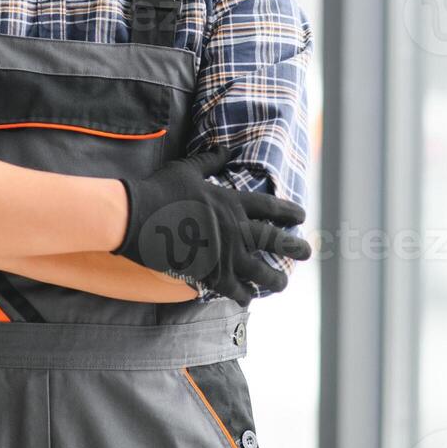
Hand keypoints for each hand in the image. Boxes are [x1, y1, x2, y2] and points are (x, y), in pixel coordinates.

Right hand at [112, 146, 310, 305]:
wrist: (136, 215)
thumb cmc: (159, 190)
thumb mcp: (187, 170)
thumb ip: (209, 161)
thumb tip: (224, 148)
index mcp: (231, 202)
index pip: (268, 207)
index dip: (287, 212)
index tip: (302, 216)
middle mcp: (234, 228)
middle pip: (273, 240)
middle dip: (294, 246)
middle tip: (310, 251)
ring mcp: (224, 252)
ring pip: (260, 270)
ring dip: (275, 278)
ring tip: (283, 284)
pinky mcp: (208, 272)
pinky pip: (233, 288)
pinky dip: (242, 295)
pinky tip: (248, 299)